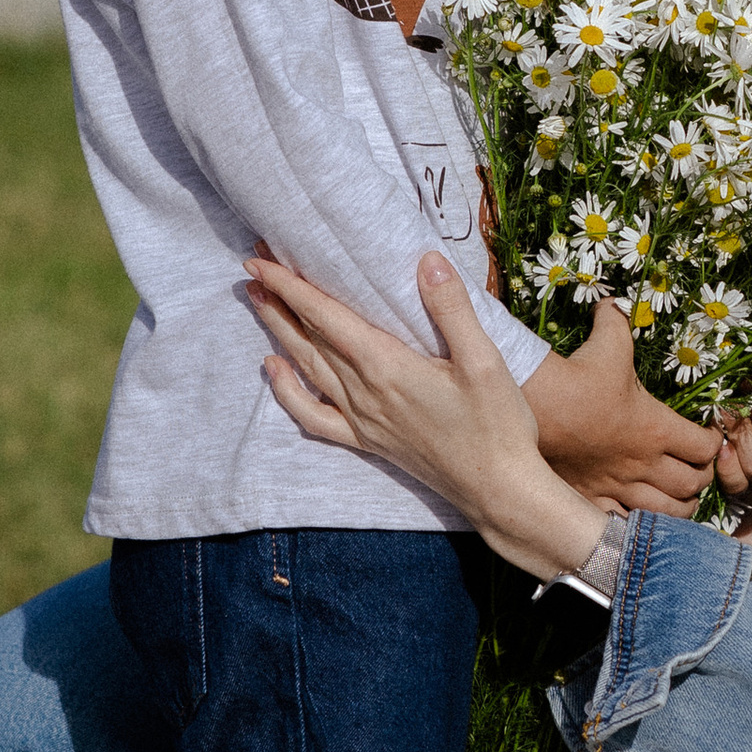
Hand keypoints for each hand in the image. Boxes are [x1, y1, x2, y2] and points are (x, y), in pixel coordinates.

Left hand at [245, 244, 604, 581]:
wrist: (498, 490)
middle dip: (278, 300)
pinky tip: (275, 371)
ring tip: (258, 303)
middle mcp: (364, 393)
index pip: (326, 317)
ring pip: (306, 368)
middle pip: (308, 338)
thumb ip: (452, 310)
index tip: (261, 261)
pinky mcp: (367, 441)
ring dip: (279, 333)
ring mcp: (362, 420)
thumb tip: (427, 261)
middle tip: (253, 268)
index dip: (290, 286)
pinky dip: (287, 393)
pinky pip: (313, 417)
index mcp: (387, 367)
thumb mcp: (485, 360)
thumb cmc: (497, 425)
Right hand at [523, 298, 725, 516]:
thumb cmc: (578, 375)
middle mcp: (645, 463)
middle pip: (692, 485)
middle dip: (701, 479)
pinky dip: (640, 523)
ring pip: (667, 513)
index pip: (705, 447)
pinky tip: (639, 514)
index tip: (708, 437)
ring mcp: (619, 486)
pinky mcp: (593, 499)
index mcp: (657, 428)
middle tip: (697, 469)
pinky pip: (627, 523)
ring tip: (677, 497)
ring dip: (678, 507)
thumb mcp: (608, 342)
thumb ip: (618, 321)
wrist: (534, 406)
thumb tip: (614, 302)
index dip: (713, 443)